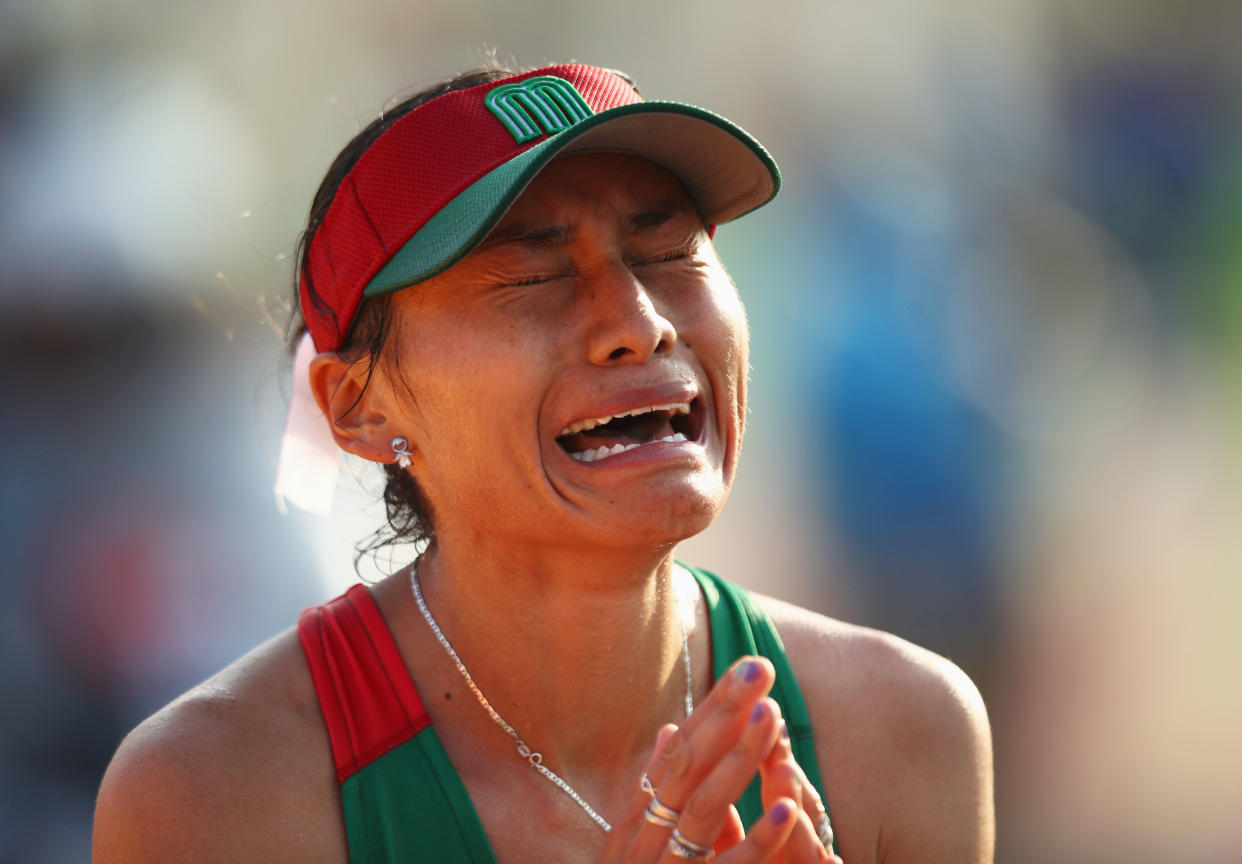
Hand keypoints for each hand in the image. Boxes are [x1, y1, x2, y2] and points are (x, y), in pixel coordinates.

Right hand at [597, 656, 839, 862]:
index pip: (679, 751)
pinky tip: (785, 804)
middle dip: (726, 714)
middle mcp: (644, 839)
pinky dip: (758, 838)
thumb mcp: (639, 844)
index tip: (751, 667)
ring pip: (704, 808)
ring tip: (772, 717)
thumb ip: (656, 793)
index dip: (716, 707)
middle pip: (687, 766)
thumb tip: (667, 730)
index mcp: (638, 820)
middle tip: (761, 668)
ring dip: (740, 760)